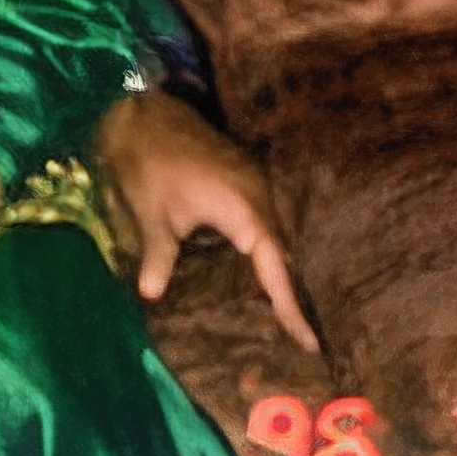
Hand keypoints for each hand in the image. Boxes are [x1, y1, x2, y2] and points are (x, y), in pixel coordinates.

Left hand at [89, 90, 321, 355]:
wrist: (146, 111)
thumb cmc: (149, 161)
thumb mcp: (152, 213)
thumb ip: (159, 255)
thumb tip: (150, 294)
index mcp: (243, 208)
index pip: (275, 268)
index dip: (290, 307)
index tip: (310, 343)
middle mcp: (260, 198)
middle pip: (284, 257)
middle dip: (293, 299)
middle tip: (304, 344)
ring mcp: (257, 187)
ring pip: (277, 242)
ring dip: (282, 277)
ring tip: (291, 321)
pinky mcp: (247, 183)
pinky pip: (266, 227)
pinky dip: (267, 255)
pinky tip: (264, 278)